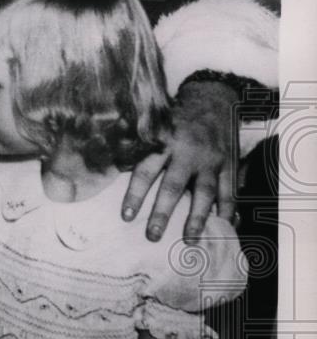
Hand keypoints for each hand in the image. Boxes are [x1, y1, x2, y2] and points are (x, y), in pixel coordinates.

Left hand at [123, 81, 239, 242]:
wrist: (213, 99)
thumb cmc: (175, 118)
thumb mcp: (154, 125)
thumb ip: (138, 146)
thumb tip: (109, 166)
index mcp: (162, 142)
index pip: (145, 171)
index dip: (135, 194)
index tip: (126, 217)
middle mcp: (187, 152)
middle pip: (173, 187)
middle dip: (162, 213)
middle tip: (152, 236)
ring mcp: (210, 160)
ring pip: (204, 193)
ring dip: (196, 218)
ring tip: (188, 240)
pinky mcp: (229, 164)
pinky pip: (230, 190)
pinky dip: (228, 210)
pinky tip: (224, 227)